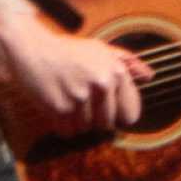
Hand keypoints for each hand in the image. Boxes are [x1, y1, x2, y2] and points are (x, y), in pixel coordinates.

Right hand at [0, 1, 148, 135]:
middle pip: (106, 124)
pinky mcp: (59, 108)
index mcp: (114, 71)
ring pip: (85, 129)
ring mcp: (80, 97)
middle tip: (80, 99)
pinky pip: (67, 132)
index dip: (119, 115)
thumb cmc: (67, 50)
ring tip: (67, 98)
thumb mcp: (100, 49)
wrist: (31, 49)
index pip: (130, 113)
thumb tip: (149, 76)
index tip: (110, 112)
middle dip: (94, 117)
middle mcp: (100, 84)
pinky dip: (60, 125)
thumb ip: (127, 62)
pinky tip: (56, 105)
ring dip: (75, 120)